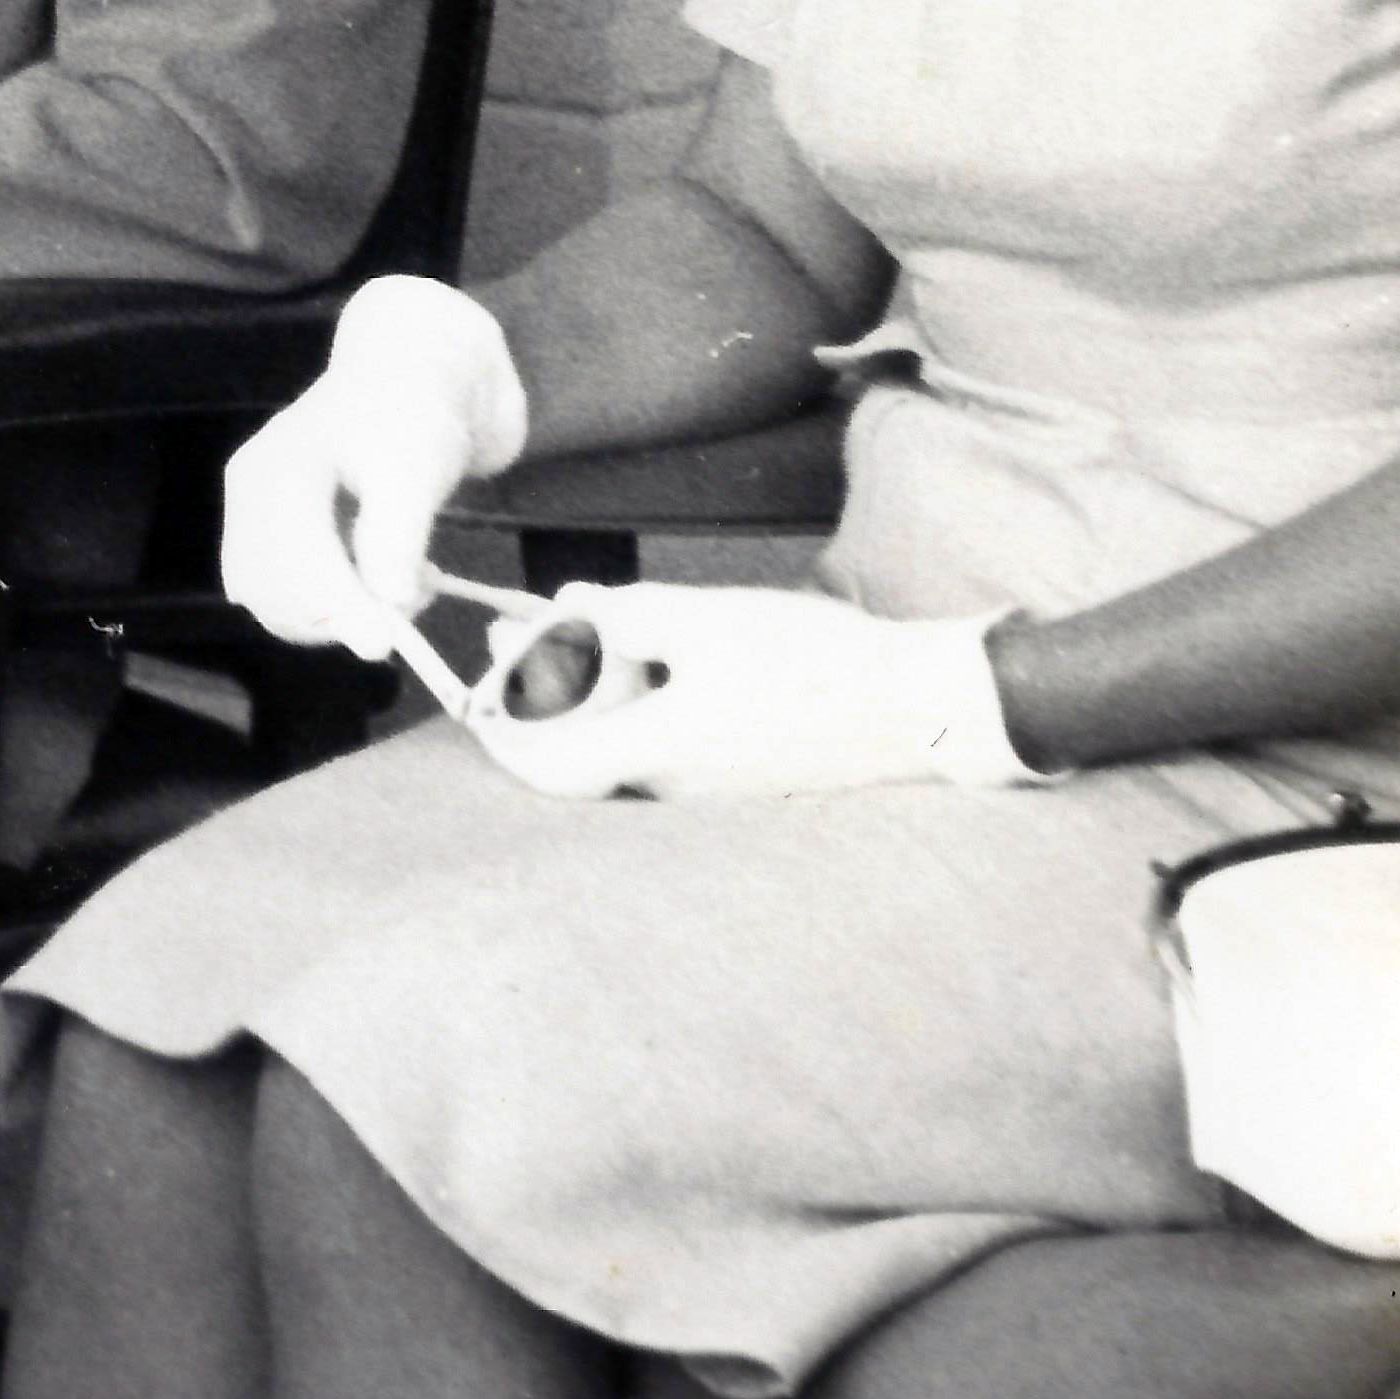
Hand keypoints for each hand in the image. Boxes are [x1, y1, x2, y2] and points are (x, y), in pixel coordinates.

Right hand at [216, 272, 529, 657]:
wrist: (408, 380)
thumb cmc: (412, 414)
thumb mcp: (416, 466)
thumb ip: (397, 533)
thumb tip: (389, 602)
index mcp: (275, 471)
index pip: (288, 561)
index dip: (335, 609)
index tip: (387, 646)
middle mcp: (249, 495)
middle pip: (270, 593)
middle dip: (340, 615)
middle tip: (412, 596)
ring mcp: (253, 516)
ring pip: (275, 605)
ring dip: (339, 617)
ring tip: (401, 583)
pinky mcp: (272, 535)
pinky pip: (285, 597)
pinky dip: (331, 609)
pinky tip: (373, 581)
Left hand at [467, 581, 1030, 800]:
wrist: (926, 708)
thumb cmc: (815, 661)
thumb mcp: (704, 619)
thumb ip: (619, 617)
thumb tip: (564, 610)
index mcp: (660, 752)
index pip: (547, 766)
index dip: (500, 730)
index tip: (473, 688)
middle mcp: (679, 786)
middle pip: (578, 748)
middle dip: (541, 687)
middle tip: (518, 625)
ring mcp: (715, 789)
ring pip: (623, 743)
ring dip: (591, 688)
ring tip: (586, 620)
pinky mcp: (745, 775)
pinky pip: (667, 744)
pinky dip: (640, 701)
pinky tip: (651, 651)